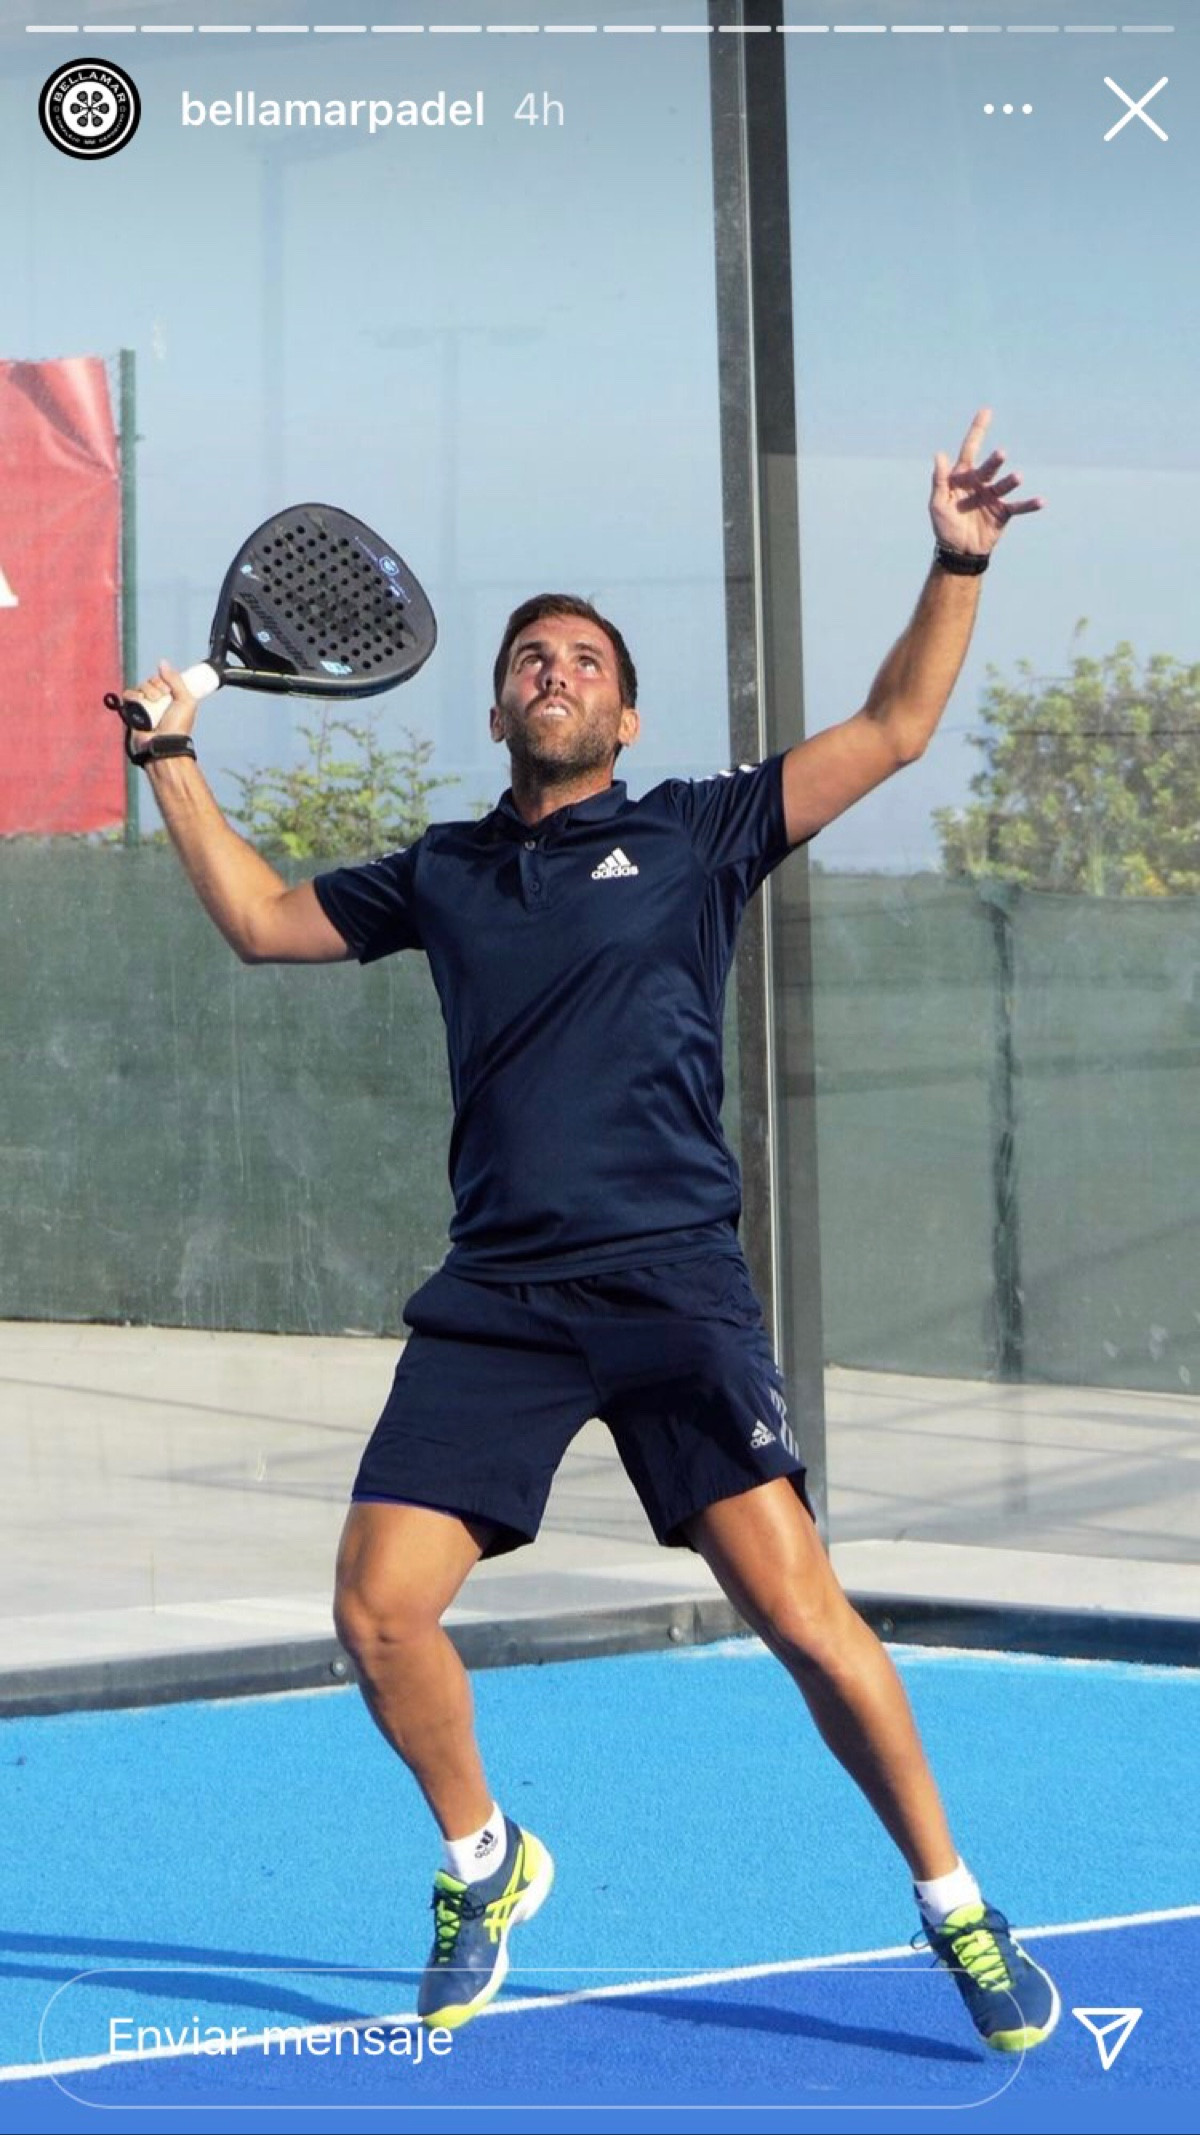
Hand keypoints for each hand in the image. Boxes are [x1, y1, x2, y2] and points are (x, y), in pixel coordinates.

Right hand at [122, 660, 197, 737]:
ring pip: (141, 686)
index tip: (168, 689)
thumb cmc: (178, 726)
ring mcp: (144, 705)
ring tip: (153, 702)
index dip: (164, 679)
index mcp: (171, 697)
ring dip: (147, 690)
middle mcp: (157, 700)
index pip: (163, 678)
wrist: (163, 743)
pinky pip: (128, 695)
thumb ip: (176, 680)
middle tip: (162, 697)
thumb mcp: (186, 700)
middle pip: (151, 681)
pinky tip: (140, 700)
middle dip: (156, 685)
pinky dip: (133, 695)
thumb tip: (162, 662)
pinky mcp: (132, 711)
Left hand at [930, 407, 1045, 557]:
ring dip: (1011, 481)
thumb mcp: (937, 504)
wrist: (959, 551)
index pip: (969, 449)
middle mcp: (980, 483)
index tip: (986, 411)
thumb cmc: (945, 526)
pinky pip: (1018, 507)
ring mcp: (993, 497)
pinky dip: (1029, 504)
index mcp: (963, 477)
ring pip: (1004, 485)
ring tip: (1018, 477)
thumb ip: (940, 480)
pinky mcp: (1003, 513)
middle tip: (1001, 454)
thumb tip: (939, 454)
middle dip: (994, 461)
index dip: (977, 430)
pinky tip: (1041, 501)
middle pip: (988, 467)